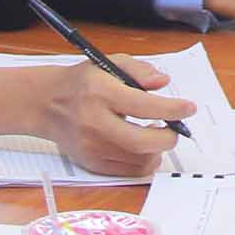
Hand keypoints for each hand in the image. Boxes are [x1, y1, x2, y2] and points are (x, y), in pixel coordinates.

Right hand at [34, 60, 196, 177]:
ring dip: (157, 150)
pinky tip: (143, 146)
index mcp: (101, 93)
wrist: (46, 103)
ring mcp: (92, 147)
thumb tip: (163, 82)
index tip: (189, 108)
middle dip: (168, 137)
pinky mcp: (91, 163)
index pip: (144, 106)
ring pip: (138, 160)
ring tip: (156, 133)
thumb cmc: (82, 82)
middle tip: (175, 129)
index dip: (172, 109)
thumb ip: (139, 70)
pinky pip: (127, 171)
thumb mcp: (109, 63)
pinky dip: (143, 161)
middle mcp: (95, 122)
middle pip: (142, 142)